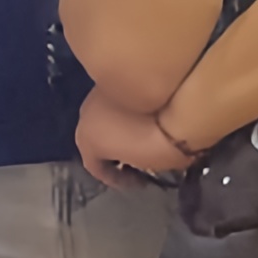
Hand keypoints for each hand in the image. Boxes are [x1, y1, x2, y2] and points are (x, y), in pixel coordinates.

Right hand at [78, 83, 193, 186]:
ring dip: (123, 126)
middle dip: (117, 148)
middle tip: (140, 157)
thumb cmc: (154, 142)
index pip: (96, 167)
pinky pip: (121, 100)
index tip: (140, 181)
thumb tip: (144, 159)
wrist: (173, 98)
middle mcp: (84, 115)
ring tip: (146, 134)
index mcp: (86, 141)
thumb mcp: (144, 162)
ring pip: (107, 116)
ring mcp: (99, 92)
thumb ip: (134, 163)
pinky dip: (132, 109)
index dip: (118, 178)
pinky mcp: (117, 76)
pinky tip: (150, 113)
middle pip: (97, 137)